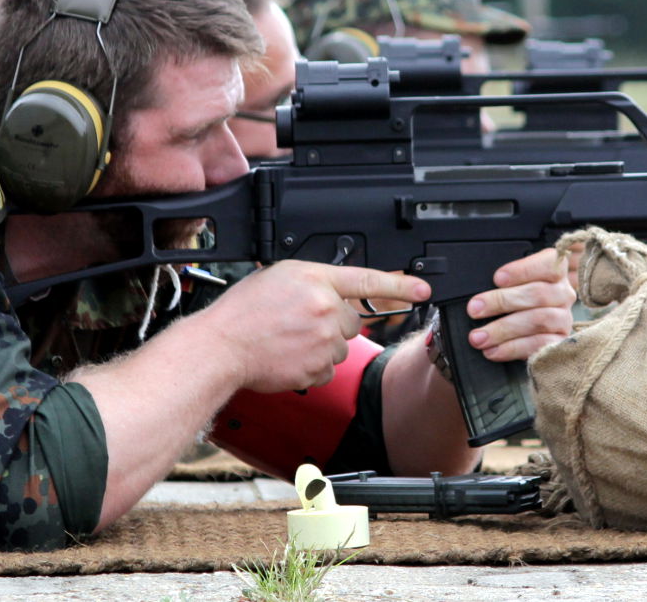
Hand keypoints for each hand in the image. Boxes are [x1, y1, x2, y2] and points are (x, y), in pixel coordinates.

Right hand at [204, 260, 429, 393]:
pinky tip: (288, 357)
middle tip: (299, 323)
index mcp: (316, 280)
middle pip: (352, 321)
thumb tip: (335, 294)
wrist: (222, 346)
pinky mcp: (318, 369)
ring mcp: (324, 341)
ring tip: (288, 340)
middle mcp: (325, 308)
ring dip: (321, 346)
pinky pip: (327, 370)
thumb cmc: (244, 311)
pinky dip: (311, 367)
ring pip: (340, 347)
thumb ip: (315, 282)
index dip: (401, 285)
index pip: (368, 279)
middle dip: (332, 323)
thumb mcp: (280, 277)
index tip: (424, 289)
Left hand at [462, 248, 574, 362]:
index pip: (546, 264)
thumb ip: (501, 280)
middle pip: (537, 294)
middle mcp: (563, 292)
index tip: (497, 279)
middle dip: (501, 302)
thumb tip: (479, 293)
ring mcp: (563, 317)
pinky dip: (513, 348)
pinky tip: (494, 350)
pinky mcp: (559, 341)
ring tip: (479, 337)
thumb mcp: (510, 281)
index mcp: (554, 270)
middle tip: (474, 309)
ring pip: (537, 320)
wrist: (529, 326)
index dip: (522, 271)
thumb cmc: (515, 296)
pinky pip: (539, 345)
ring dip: (503, 329)